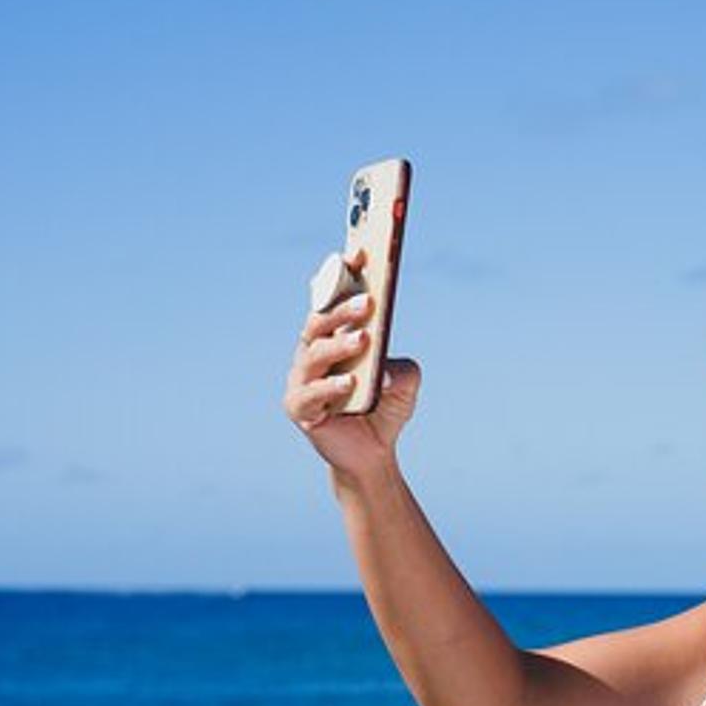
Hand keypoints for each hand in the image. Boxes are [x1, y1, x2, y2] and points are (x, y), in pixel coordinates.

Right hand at [283, 250, 423, 478]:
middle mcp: (312, 353)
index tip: (359, 252)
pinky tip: (351, 384)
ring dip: (338, 344)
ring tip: (363, 338)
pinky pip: (310, 395)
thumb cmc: (384, 407)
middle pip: (319, 322)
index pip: (333, 300)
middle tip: (370, 300)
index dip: (343, 275)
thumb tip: (386, 369)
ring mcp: (302, 380)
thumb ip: (403, 369)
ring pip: (313, 354)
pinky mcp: (300, 409)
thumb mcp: (405, 382)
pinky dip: (330, 388)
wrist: (372, 453)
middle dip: (342, 307)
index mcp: (333, 337)